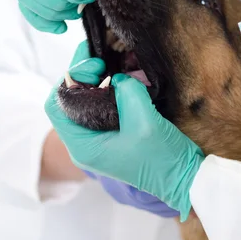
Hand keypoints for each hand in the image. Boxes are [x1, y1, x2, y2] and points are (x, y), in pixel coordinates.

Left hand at [45, 42, 203, 220]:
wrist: (184, 180)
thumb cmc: (163, 159)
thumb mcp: (144, 121)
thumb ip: (127, 91)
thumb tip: (119, 76)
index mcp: (83, 145)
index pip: (55, 105)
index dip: (70, 79)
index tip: (96, 66)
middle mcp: (85, 144)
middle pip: (68, 100)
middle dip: (84, 75)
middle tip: (105, 59)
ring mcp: (98, 141)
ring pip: (85, 102)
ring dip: (98, 81)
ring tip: (115, 64)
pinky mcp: (112, 136)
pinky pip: (102, 107)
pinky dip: (110, 90)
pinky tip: (125, 78)